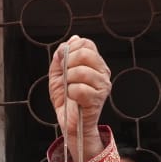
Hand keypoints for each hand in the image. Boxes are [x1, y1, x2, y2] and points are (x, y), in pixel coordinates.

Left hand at [48, 36, 109, 159]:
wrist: (69, 122)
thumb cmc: (66, 99)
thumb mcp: (58, 73)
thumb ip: (63, 56)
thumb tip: (73, 39)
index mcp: (95, 63)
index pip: (86, 44)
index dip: (70, 49)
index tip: (62, 62)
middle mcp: (102, 72)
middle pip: (85, 53)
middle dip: (68, 63)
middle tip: (65, 76)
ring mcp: (103, 85)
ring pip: (82, 71)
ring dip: (68, 80)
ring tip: (69, 88)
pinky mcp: (98, 98)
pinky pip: (80, 88)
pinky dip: (71, 93)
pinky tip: (73, 97)